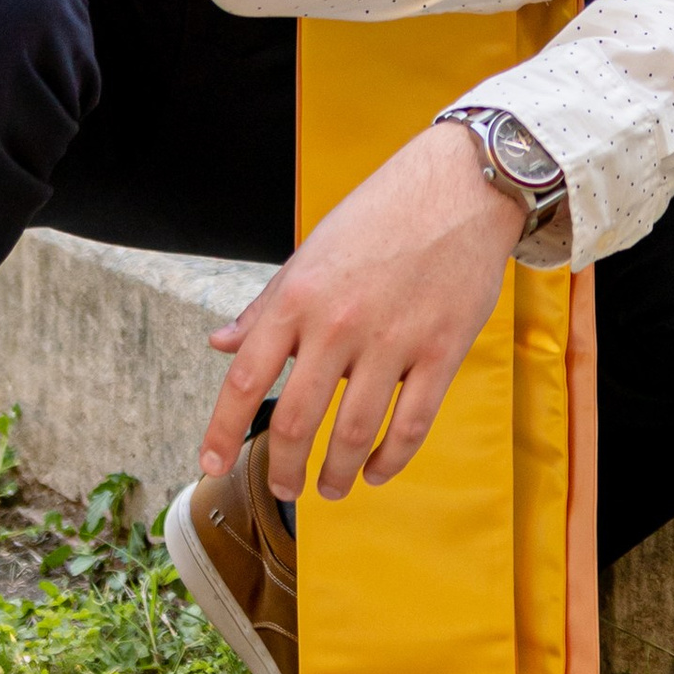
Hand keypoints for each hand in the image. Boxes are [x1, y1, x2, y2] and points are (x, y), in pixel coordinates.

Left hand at [198, 123, 523, 502]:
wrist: (461, 186)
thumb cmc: (381, 215)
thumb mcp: (311, 252)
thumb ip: (267, 305)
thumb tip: (220, 344)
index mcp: (299, 296)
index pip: (246, 379)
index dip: (222, 431)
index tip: (212, 464)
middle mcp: (339, 323)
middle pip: (296, 421)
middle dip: (283, 469)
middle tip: (283, 488)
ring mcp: (393, 340)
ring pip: (353, 434)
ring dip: (336, 475)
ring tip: (330, 488)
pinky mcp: (442, 350)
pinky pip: (411, 424)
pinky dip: (390, 460)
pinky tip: (377, 470)